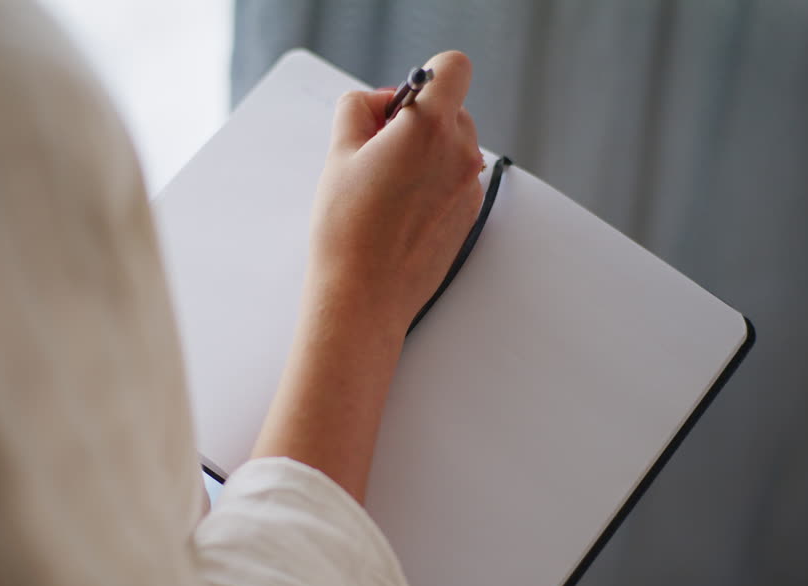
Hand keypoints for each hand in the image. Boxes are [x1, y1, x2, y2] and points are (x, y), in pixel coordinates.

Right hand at [306, 50, 483, 339]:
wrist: (364, 296)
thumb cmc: (347, 229)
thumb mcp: (339, 154)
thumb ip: (358, 109)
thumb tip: (378, 101)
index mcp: (428, 128)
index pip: (452, 67)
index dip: (425, 76)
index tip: (399, 103)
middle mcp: (459, 153)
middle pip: (452, 108)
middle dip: (418, 118)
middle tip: (377, 148)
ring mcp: (468, 187)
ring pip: (453, 146)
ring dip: (426, 151)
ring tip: (385, 185)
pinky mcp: (468, 215)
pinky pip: (455, 179)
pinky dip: (433, 182)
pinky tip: (399, 210)